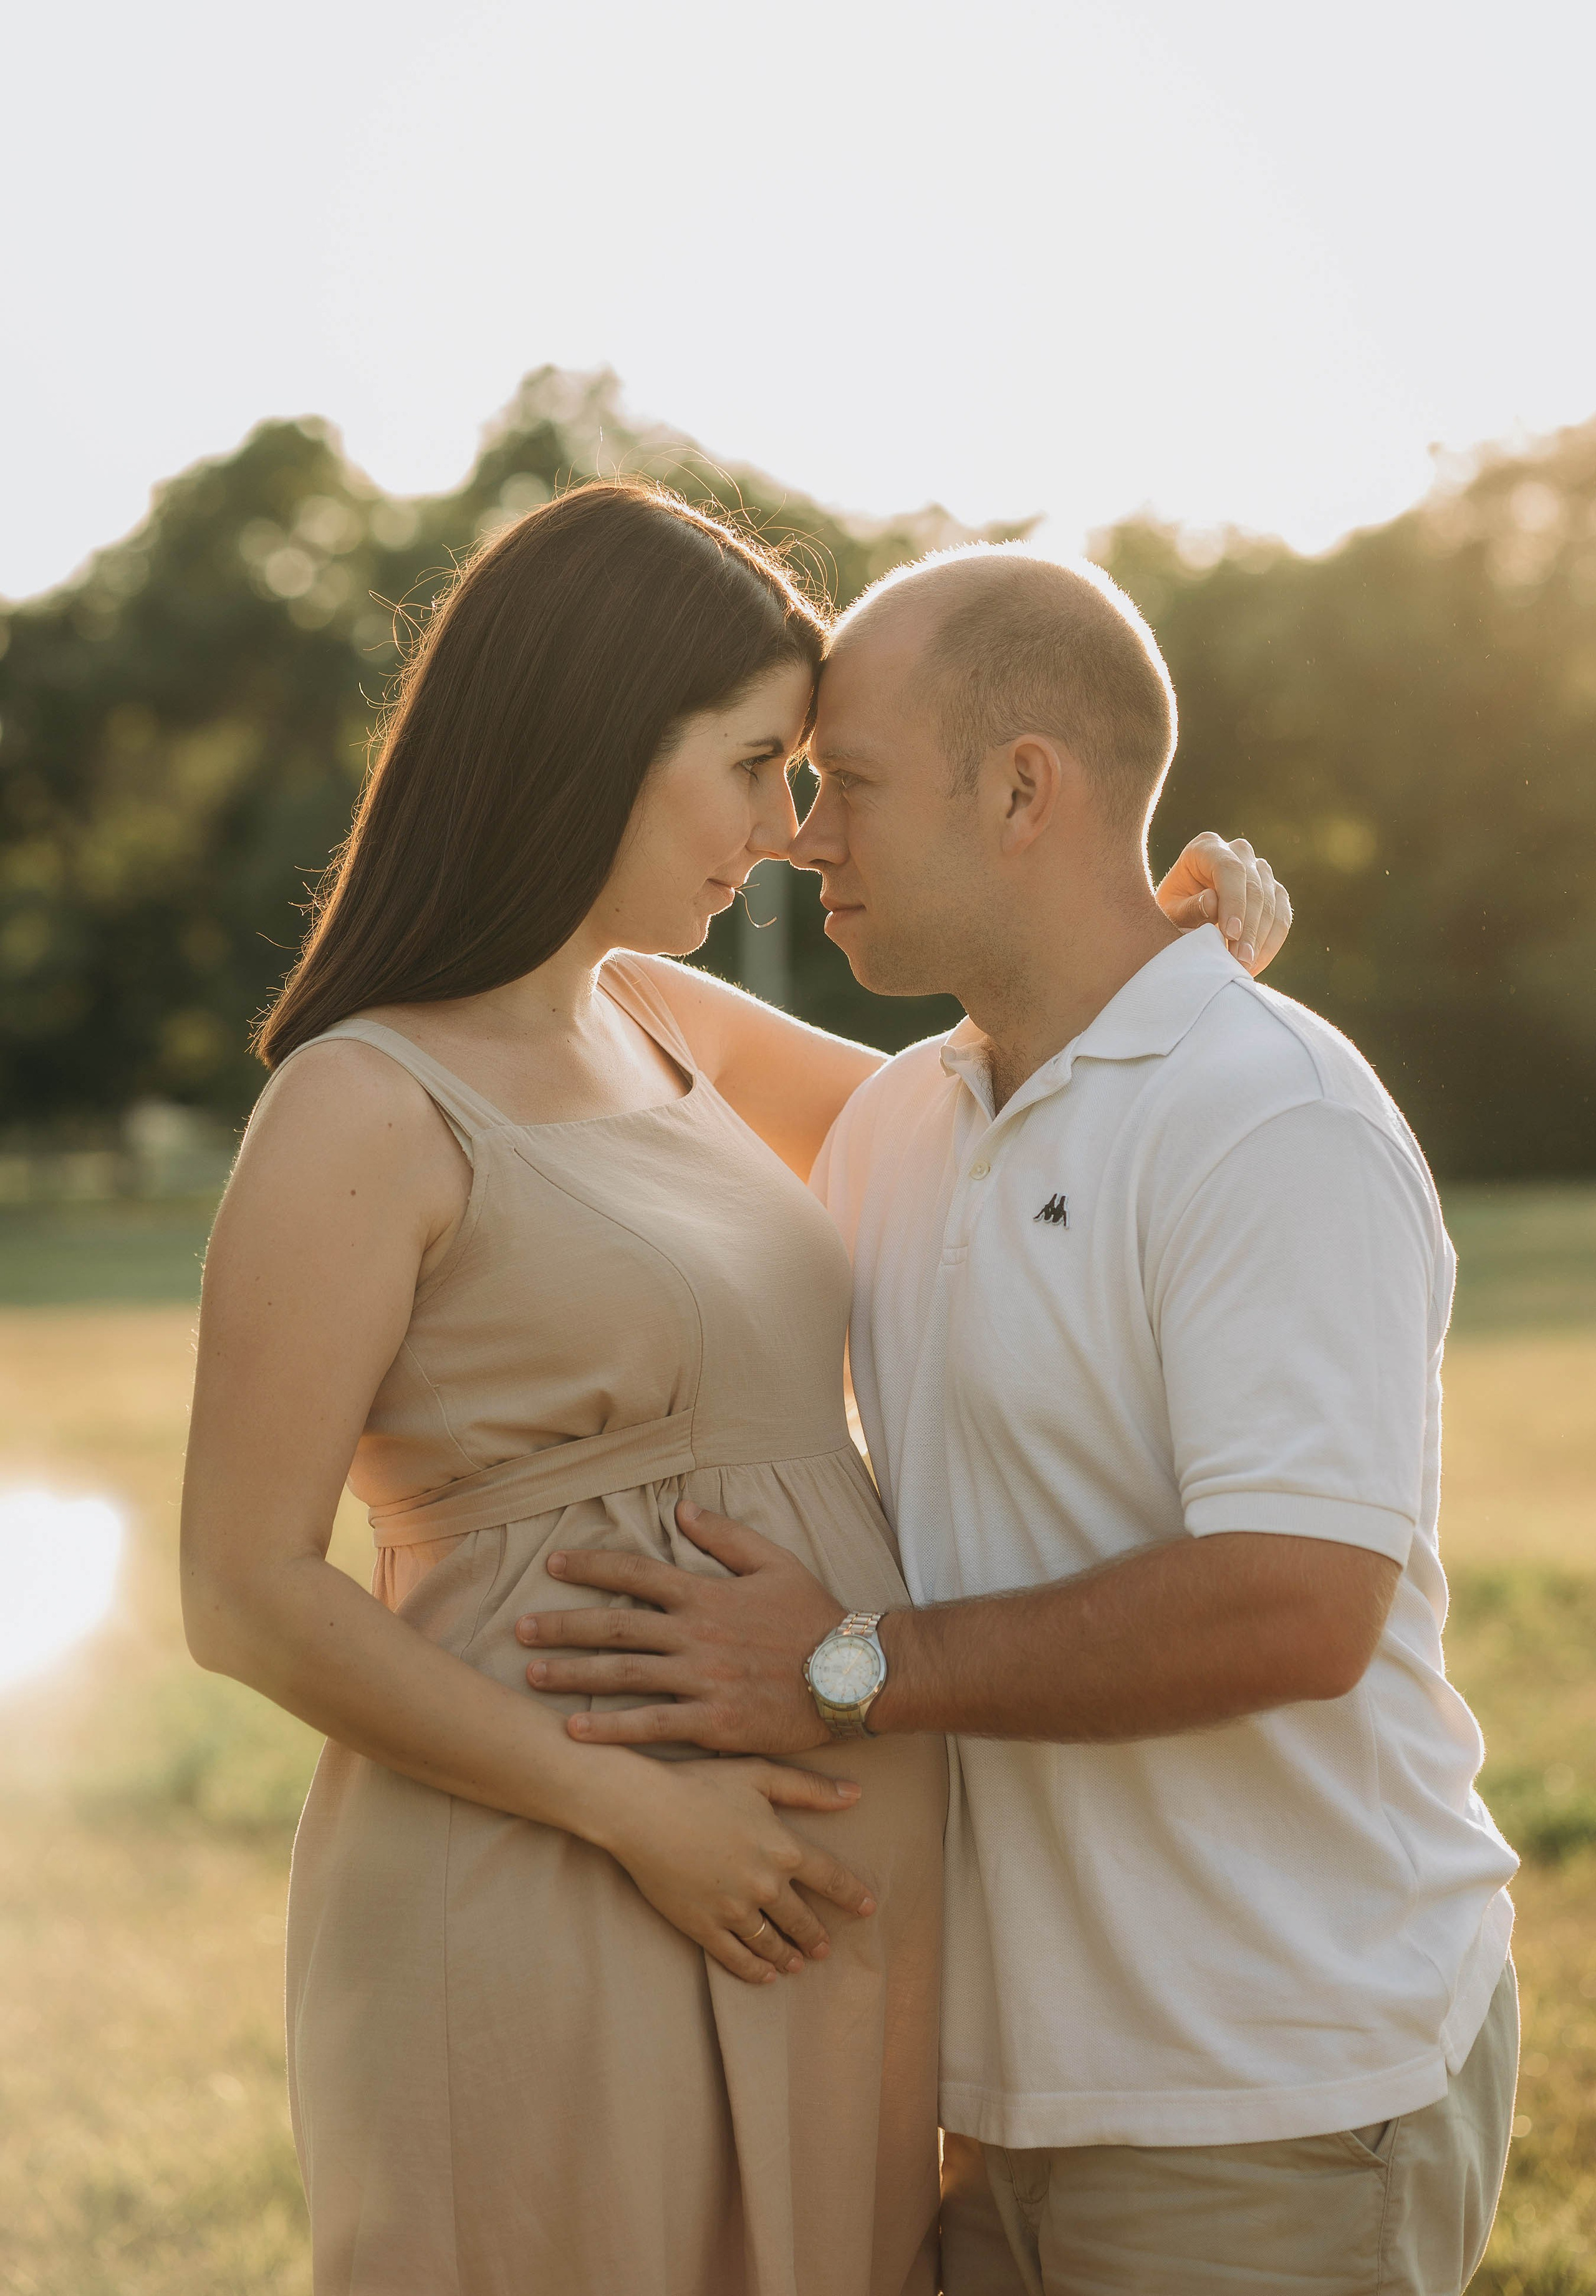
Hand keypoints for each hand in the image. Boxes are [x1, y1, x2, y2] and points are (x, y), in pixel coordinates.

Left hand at [516, 1499, 844, 1753]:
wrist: (851, 1673)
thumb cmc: (814, 1616)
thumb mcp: (774, 1562)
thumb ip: (725, 1536)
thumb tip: (681, 1508)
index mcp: (706, 1595)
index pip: (636, 1574)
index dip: (592, 1568)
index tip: (555, 1566)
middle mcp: (695, 1635)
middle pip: (615, 1628)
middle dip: (563, 1627)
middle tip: (521, 1629)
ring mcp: (702, 1681)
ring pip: (623, 1677)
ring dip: (572, 1676)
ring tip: (531, 1675)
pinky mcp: (713, 1723)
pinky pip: (651, 1726)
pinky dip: (610, 1730)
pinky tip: (575, 1733)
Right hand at [596, 1753, 874, 1984]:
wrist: (642, 1809)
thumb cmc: (700, 1784)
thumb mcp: (760, 1774)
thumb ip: (810, 1788)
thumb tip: (856, 1794)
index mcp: (784, 1847)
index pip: (831, 1879)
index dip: (852, 1896)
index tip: (868, 1909)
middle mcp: (765, 1885)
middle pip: (802, 1919)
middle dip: (816, 1936)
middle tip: (825, 1948)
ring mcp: (734, 1910)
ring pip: (771, 1943)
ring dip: (788, 1956)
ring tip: (796, 1964)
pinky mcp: (703, 1926)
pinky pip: (736, 1957)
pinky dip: (754, 1970)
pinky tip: (764, 1976)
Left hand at [1155, 831, 1291, 974]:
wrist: (1183, 917)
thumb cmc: (1172, 912)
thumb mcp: (1171, 912)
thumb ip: (1189, 908)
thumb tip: (1213, 902)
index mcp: (1206, 847)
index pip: (1229, 868)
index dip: (1234, 901)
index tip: (1230, 934)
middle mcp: (1237, 852)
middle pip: (1254, 886)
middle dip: (1249, 927)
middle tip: (1239, 960)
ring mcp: (1259, 870)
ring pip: (1272, 901)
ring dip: (1261, 938)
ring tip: (1244, 967)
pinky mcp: (1274, 891)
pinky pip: (1282, 916)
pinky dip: (1271, 942)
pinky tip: (1256, 963)